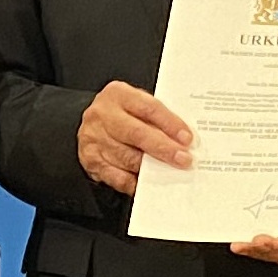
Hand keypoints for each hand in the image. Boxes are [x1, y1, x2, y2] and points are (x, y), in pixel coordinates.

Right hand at [78, 81, 190, 195]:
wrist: (93, 125)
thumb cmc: (121, 114)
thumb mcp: (136, 105)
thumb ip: (155, 118)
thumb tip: (182, 140)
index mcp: (117, 94)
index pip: (148, 108)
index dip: (170, 124)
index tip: (187, 138)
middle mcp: (102, 114)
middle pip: (137, 134)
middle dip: (163, 148)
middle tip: (183, 159)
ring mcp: (94, 138)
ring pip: (127, 157)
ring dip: (151, 167)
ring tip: (170, 172)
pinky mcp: (90, 160)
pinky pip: (116, 176)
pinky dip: (134, 182)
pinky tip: (147, 182)